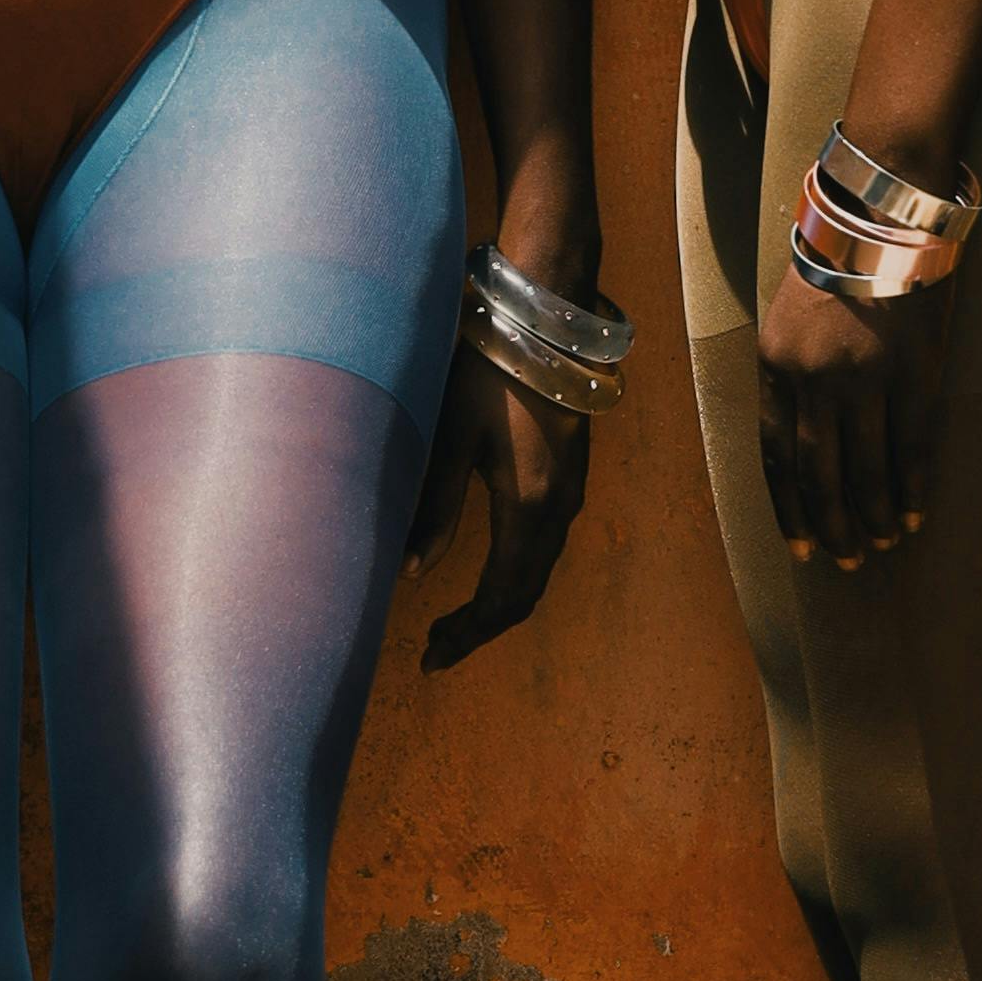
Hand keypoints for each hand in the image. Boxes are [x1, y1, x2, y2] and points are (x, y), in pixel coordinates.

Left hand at [417, 342, 591, 664]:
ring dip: (497, 603)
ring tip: (452, 620)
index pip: (501, 598)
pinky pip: (544, 546)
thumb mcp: (454, 437)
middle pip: (523, 595)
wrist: (547, 322)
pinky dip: (514, 575)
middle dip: (480, 629)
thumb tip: (412, 572)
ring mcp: (569, 493)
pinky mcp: (568, 477)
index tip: (430, 658)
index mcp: (527, 505)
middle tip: (435, 649)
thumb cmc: (489, 369)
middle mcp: (558, 508)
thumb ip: (436, 507)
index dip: (467, 635)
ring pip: (536, 572)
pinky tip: (484, 573)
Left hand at [759, 255, 953, 568]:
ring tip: (882, 543)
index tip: (800, 548)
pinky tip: (913, 513)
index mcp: (774, 367)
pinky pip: (911, 445)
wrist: (880, 219)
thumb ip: (787, 380)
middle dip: (831, 526)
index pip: (774, 458)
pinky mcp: (912, 371)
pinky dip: (911, 486)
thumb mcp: (786, 322)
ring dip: (872, 516)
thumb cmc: (833, 271)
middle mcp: (813, 379)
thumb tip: (797, 448)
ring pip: (864, 469)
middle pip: (818, 474)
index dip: (788, 509)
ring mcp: (864, 377)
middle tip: (847, 561)